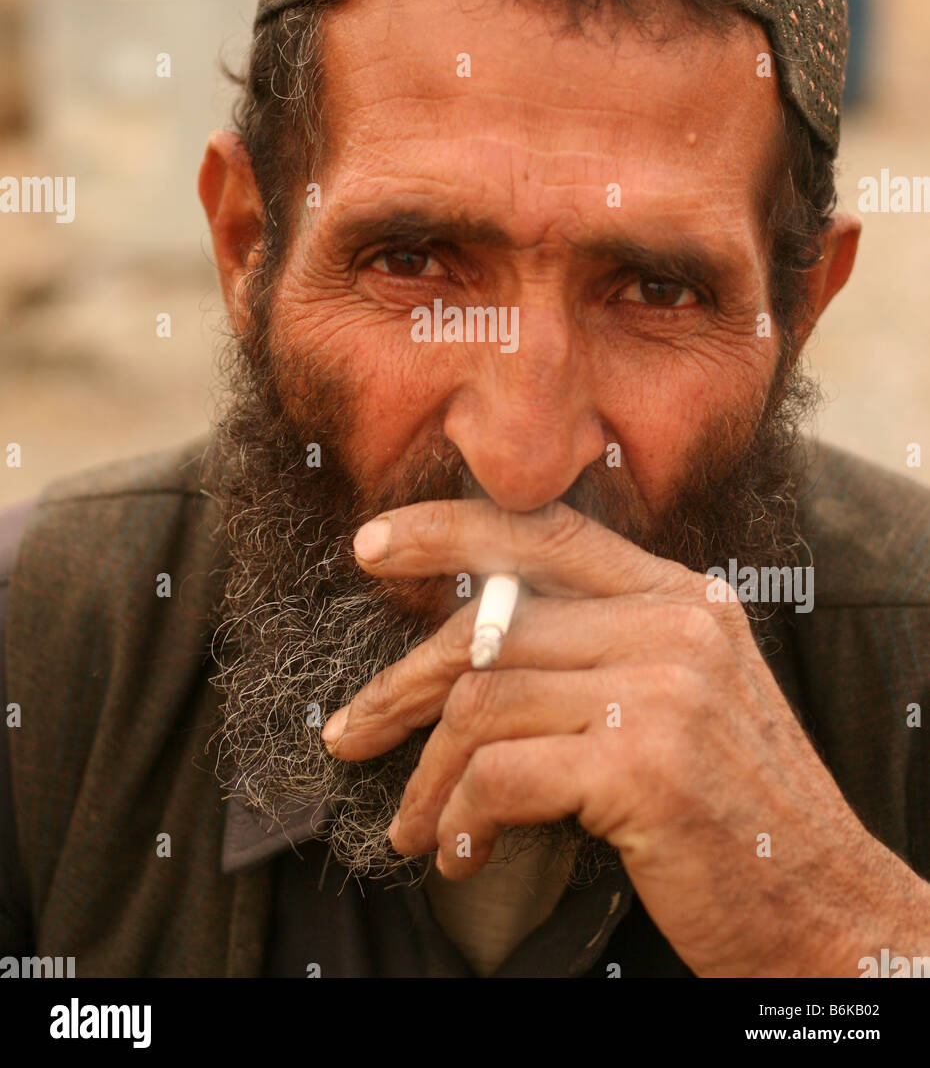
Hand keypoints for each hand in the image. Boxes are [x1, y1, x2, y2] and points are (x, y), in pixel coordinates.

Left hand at [322, 499, 929, 976]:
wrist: (828, 907)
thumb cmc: (738, 810)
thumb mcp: (686, 699)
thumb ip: (605, 648)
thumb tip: (479, 641)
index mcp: (681, 597)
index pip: (546, 532)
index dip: (449, 529)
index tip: (374, 545)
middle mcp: (675, 625)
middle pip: (493, 625)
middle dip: (405, 683)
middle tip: (350, 731)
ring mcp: (663, 689)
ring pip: (483, 702)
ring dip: (429, 775)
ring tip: (416, 824)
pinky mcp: (642, 763)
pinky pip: (501, 774)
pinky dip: (462, 818)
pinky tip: (463, 854)